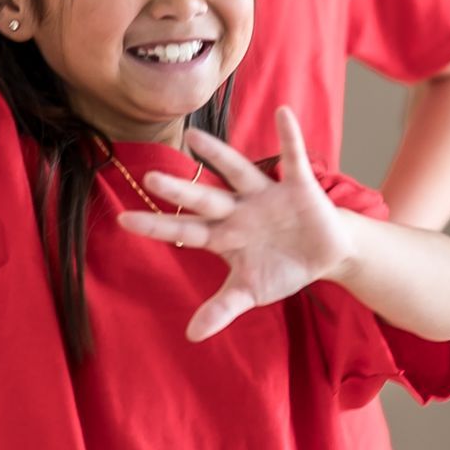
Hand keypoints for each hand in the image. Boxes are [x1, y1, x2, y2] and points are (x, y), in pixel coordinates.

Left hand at [117, 107, 351, 341]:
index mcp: (224, 236)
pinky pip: (293, 157)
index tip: (123, 220)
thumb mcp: (251, 291)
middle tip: (151, 179)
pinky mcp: (298, 186)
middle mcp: (238, 210)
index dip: (156, 226)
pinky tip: (282, 114)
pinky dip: (289, 136)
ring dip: (218, 156)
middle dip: (182, 191)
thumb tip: (191, 335)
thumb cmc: (282, 267)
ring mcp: (265, 195)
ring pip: (237, 172)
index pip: (184, 230)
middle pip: (205, 199)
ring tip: (195, 139)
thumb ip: (221, 308)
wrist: (325, 254)